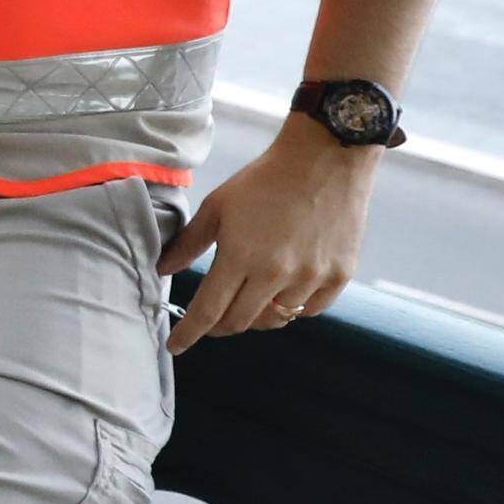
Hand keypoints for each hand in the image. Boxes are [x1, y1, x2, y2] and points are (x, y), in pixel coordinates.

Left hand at [165, 119, 376, 350]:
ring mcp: (311, 278)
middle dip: (218, 326)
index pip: (208, 311)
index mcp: (240, 257)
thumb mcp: (218, 205)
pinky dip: (293, 308)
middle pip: (239, 322)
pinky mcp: (339, 276)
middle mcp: (276, 274)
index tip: (175, 346)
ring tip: (248, 300)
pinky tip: (283, 291)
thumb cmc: (265, 179)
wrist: (325, 158)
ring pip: (275, 320)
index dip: (188, 333)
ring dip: (256, 316)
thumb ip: (189, 242)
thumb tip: (164, 270)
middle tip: (211, 319)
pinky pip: (310, 310)